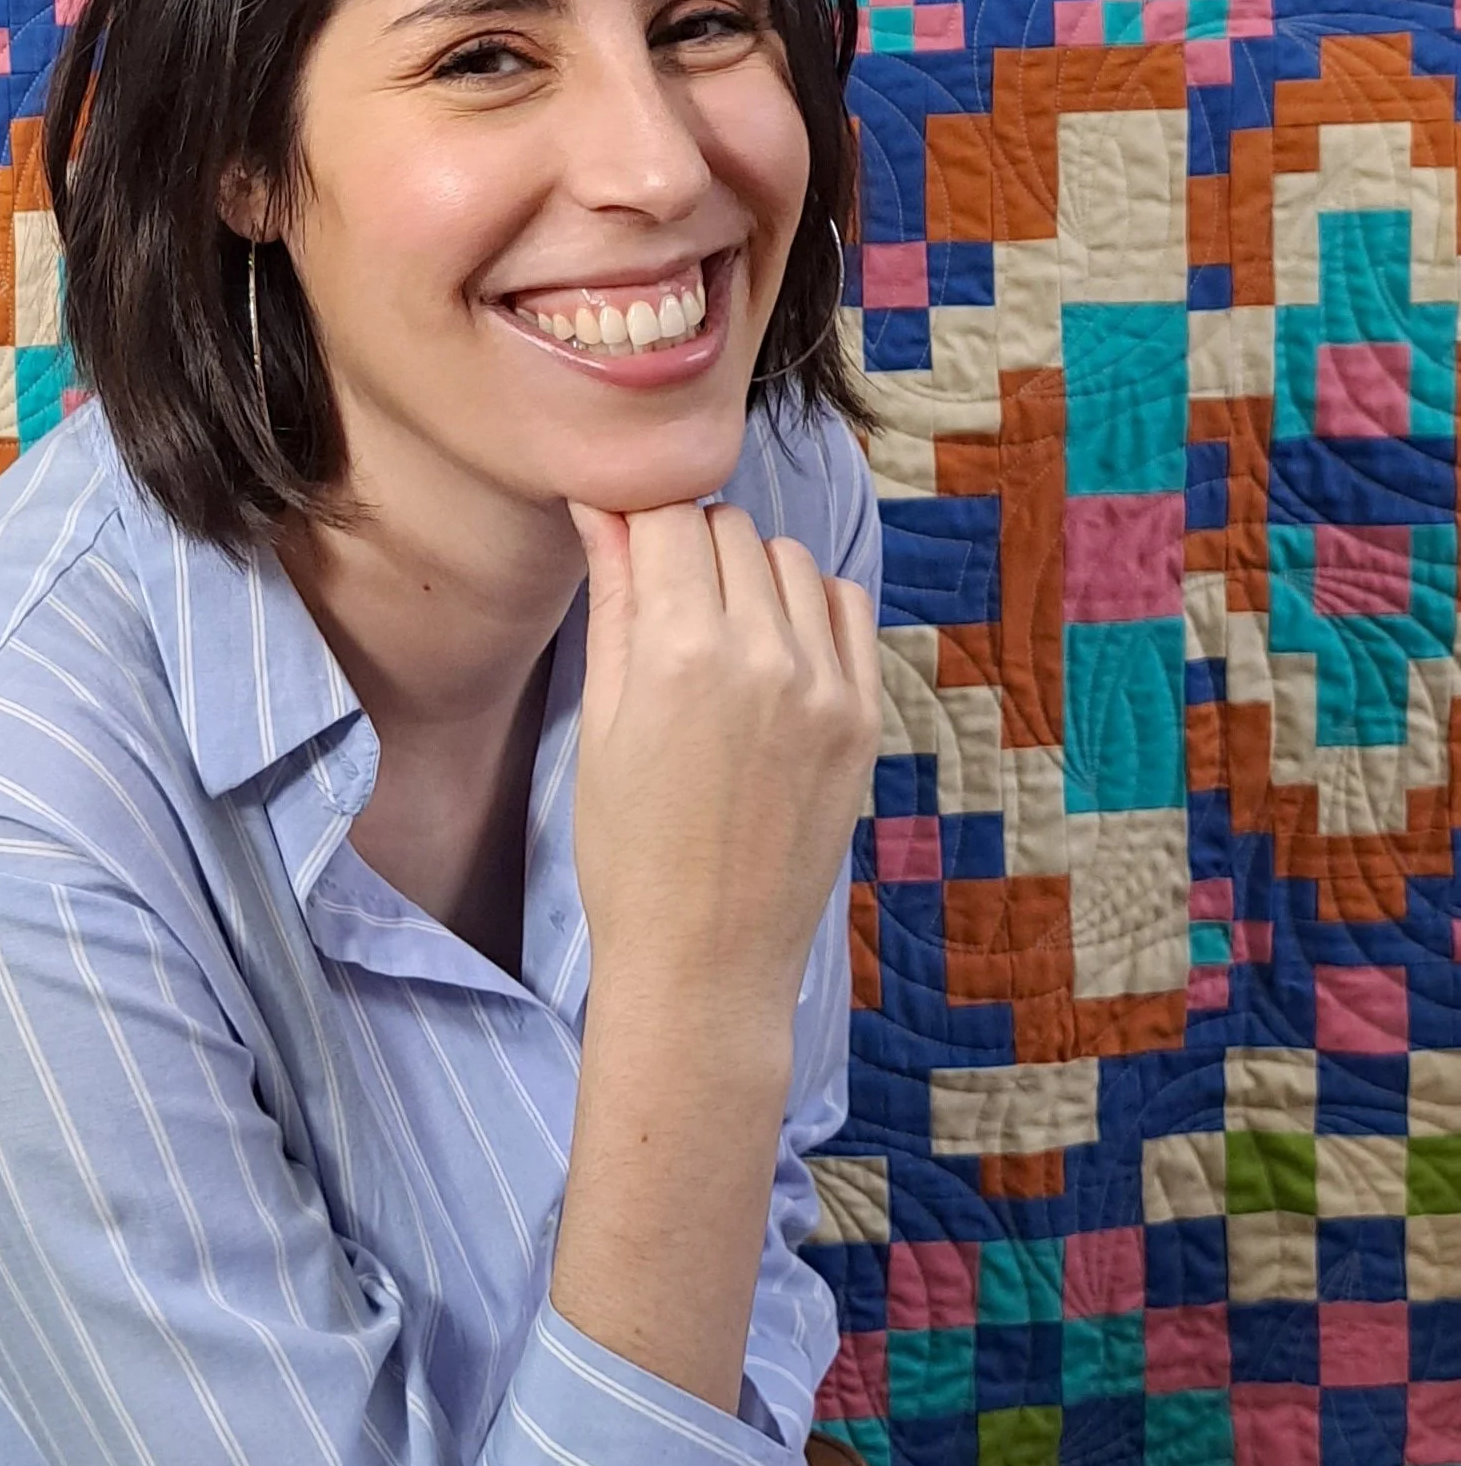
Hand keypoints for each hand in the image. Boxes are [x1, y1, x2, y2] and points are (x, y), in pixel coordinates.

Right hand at [565, 498, 879, 1017]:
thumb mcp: (601, 720)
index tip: (623, 541)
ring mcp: (825, 685)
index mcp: (680, 651)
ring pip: (786, 557)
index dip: (636, 519)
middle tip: (663, 601)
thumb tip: (601, 506)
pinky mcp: (865, 717)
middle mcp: (762, 654)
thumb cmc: (628, 850)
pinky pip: (846, 606)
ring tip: (718, 633)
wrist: (704, 959)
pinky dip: (808, 606)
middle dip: (688, 543)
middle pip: (726, 526)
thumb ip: (613, 600)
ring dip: (748, 571)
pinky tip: (773, 651)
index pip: (665, 514)